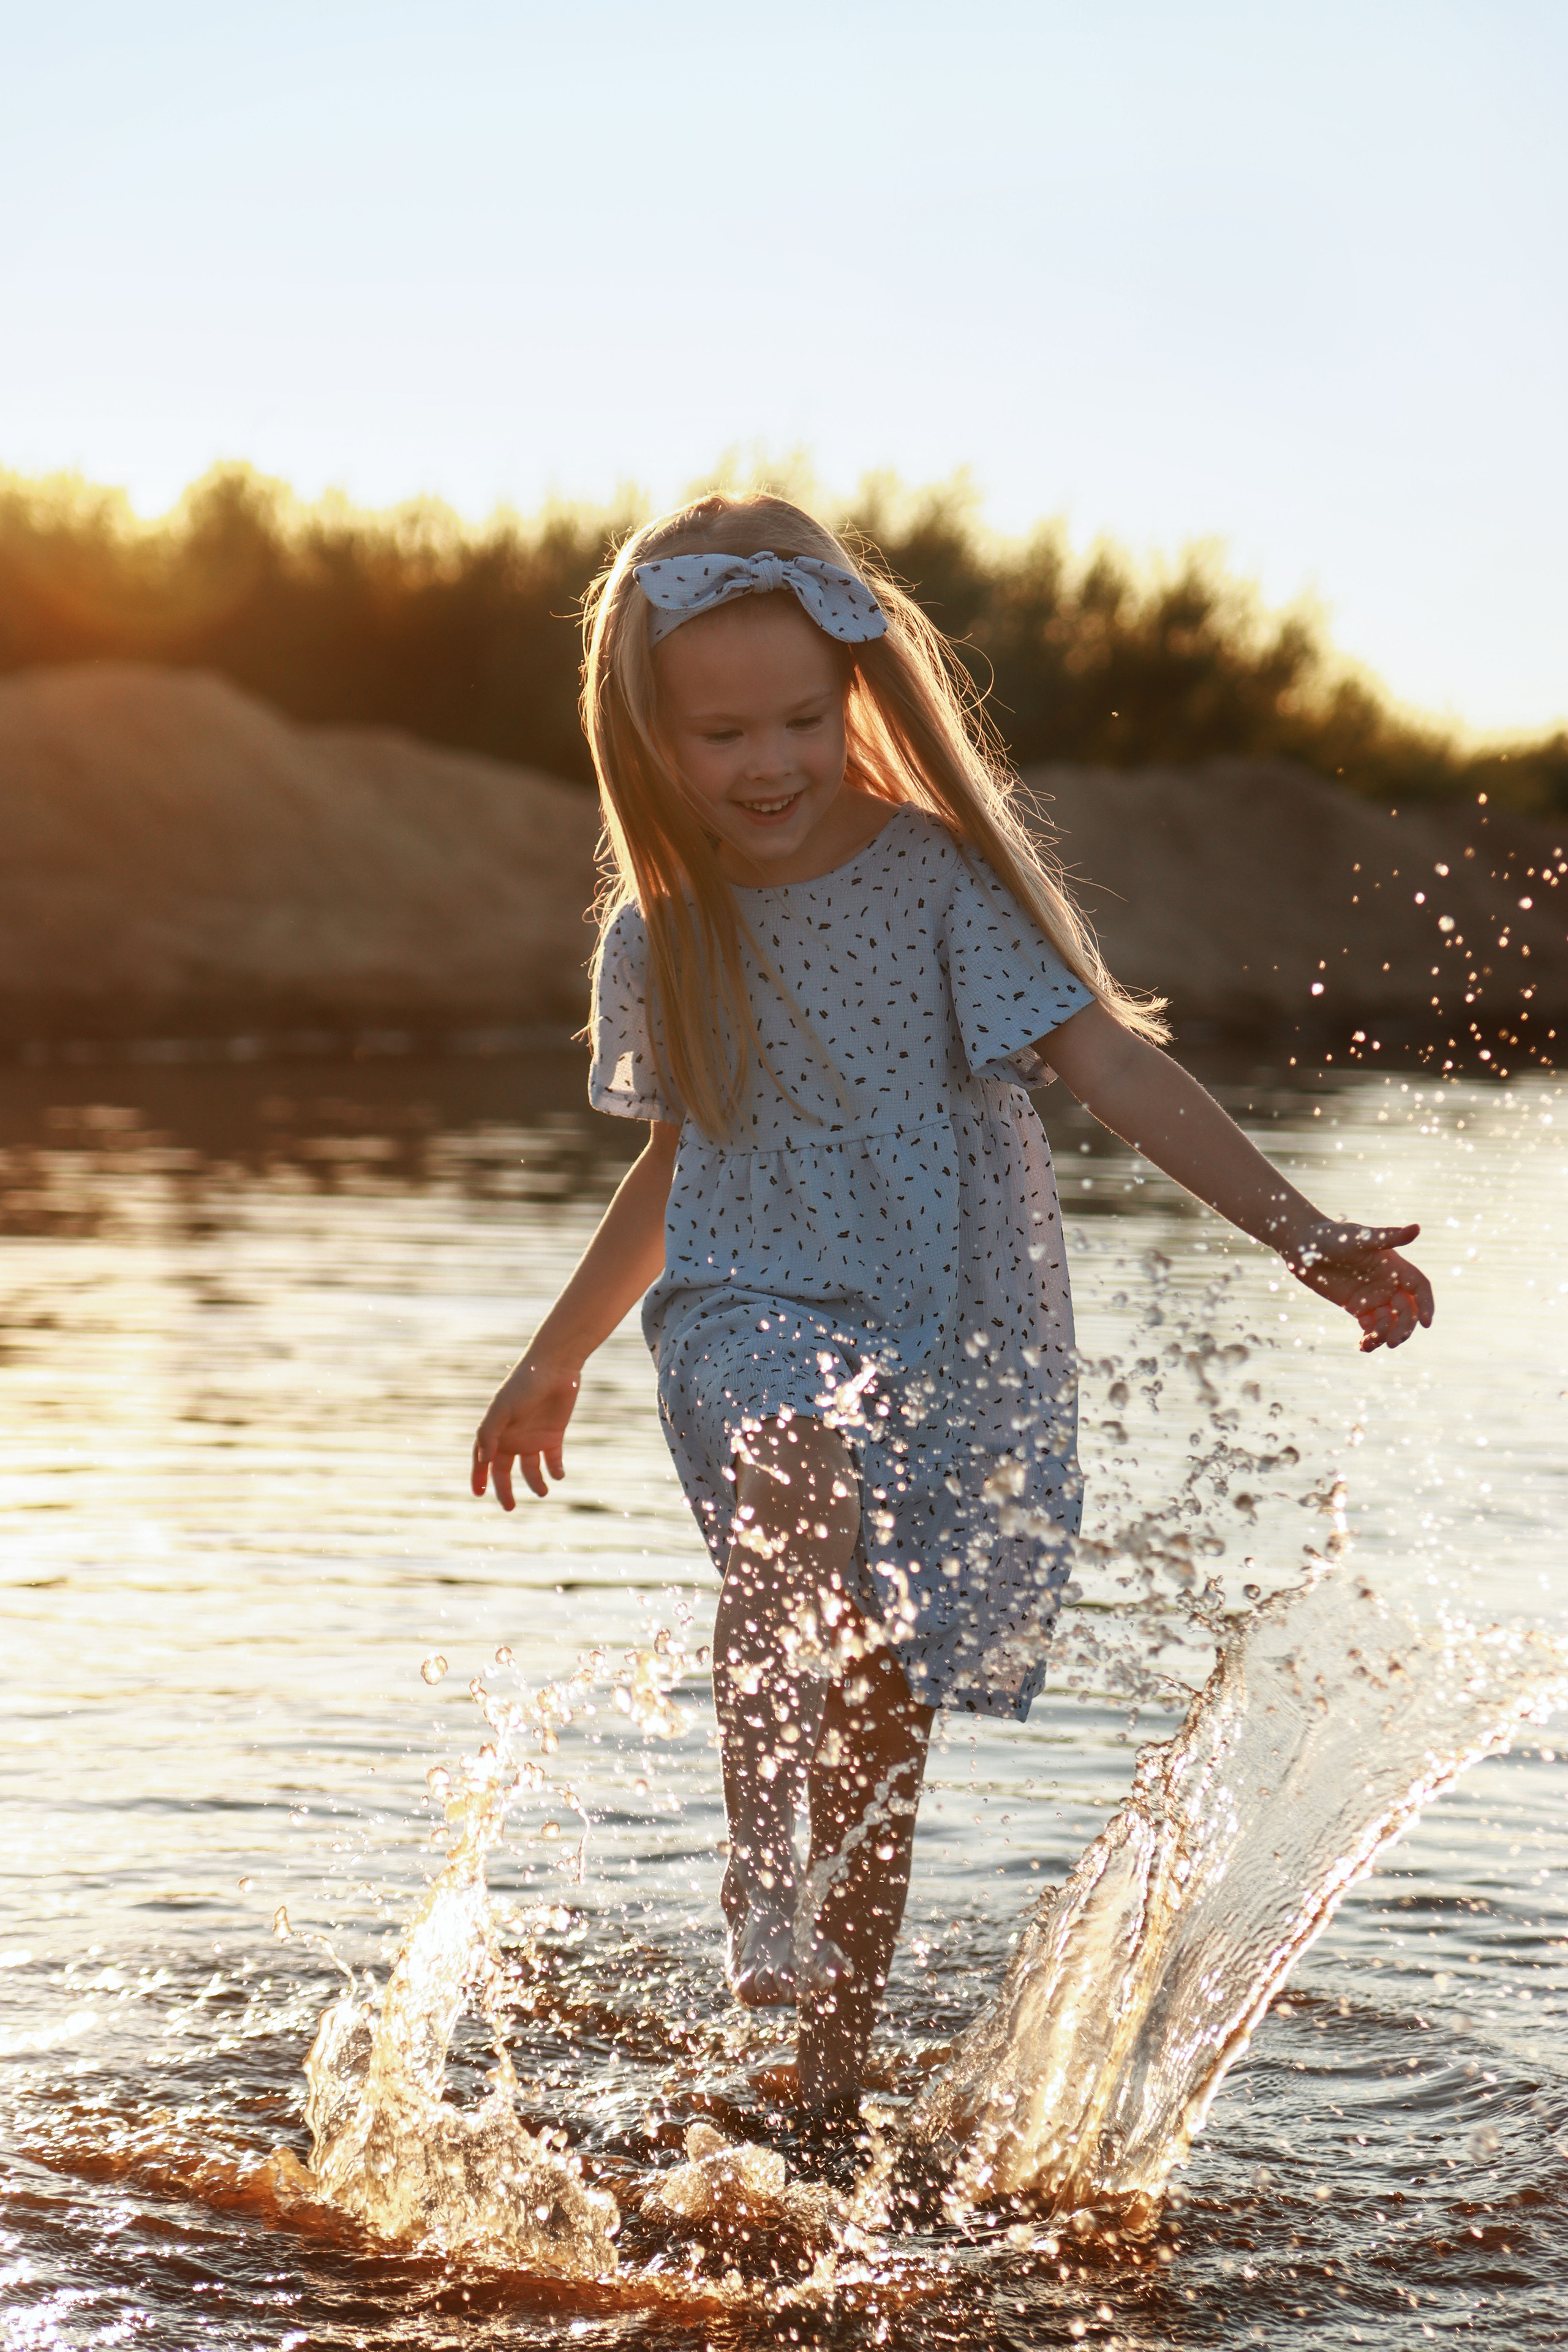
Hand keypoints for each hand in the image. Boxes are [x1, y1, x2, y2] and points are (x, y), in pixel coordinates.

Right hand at [471, 1356, 581, 1507]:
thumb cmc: (523, 1385)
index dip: (478, 1476)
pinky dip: (555, 1470)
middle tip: (509, 1507)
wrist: (555, 1368)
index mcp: (496, 1431)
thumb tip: (483, 1460)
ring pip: (531, 1469)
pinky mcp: (554, 1436)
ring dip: (535, 1482)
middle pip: (505, 1470)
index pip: (482, 1459)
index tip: (478, 1494)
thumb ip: (489, 1433)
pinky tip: (558, 1474)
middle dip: (505, 1490)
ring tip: (542, 1491)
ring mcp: (533, 1438)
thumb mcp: (502, 1408)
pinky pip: (553, 1460)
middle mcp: (513, 1437)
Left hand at [1283, 1219, 1433, 1352]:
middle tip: (1392, 1342)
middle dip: (1404, 1327)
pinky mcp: (1357, 1307)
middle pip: (1407, 1310)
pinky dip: (1370, 1339)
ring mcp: (1373, 1297)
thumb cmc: (1334, 1236)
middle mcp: (1388, 1283)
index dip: (1426, 1305)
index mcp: (1395, 1267)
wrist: (1304, 1247)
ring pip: (1390, 1322)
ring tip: (1370, 1343)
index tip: (1426, 1324)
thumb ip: (1389, 1237)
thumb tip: (1418, 1228)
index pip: (1419, 1288)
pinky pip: (1370, 1327)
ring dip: (1386, 1335)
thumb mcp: (1361, 1238)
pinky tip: (1362, 1346)